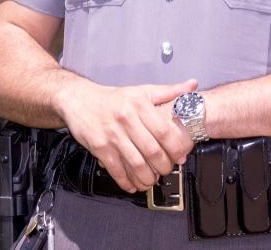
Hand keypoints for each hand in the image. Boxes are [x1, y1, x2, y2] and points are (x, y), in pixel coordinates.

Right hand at [54, 76, 197, 192]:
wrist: (77, 98)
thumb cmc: (111, 98)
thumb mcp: (140, 91)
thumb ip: (168, 91)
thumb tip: (192, 86)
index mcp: (138, 104)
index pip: (165, 131)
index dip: (176, 148)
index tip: (179, 156)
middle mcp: (125, 118)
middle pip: (153, 151)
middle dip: (164, 167)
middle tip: (166, 170)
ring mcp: (112, 134)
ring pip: (137, 164)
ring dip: (147, 178)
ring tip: (150, 179)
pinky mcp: (99, 147)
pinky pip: (117, 170)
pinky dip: (127, 182)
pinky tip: (132, 183)